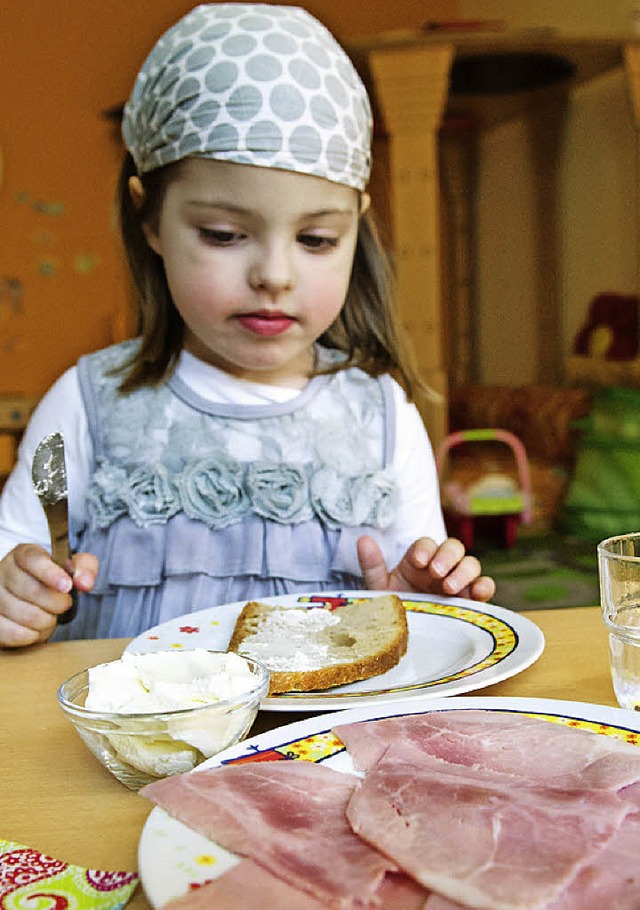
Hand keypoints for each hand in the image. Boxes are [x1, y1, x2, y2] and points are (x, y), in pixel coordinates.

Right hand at [0, 544, 97, 647]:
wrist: (29, 599)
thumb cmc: (51, 581)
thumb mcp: (71, 568)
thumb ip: (84, 569)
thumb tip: (85, 583)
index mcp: (23, 554)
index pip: (33, 559)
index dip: (51, 573)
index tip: (67, 586)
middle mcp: (3, 572)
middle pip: (32, 590)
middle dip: (58, 603)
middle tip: (64, 604)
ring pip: (26, 615)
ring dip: (48, 621)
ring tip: (50, 616)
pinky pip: (14, 633)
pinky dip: (33, 635)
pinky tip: (37, 628)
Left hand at [357, 534, 495, 602]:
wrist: (404, 637)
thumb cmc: (394, 608)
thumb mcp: (380, 587)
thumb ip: (372, 565)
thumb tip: (363, 540)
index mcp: (419, 561)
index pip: (426, 544)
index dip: (425, 549)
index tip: (417, 561)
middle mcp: (441, 567)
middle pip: (453, 547)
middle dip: (447, 556)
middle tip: (436, 573)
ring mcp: (458, 582)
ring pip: (471, 564)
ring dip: (464, 571)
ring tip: (449, 588)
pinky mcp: (471, 600)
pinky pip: (484, 587)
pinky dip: (484, 586)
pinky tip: (477, 593)